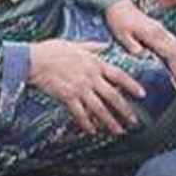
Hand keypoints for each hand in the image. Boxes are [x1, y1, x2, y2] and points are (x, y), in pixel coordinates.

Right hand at [29, 39, 145, 134]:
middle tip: (133, 121)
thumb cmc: (52, 50)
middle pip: (112, 96)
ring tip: (118, 131)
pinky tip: (93, 131)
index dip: (132, 85)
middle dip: (125, 110)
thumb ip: (92, 46)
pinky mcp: (67, 97)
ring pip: (99, 108)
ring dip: (110, 121)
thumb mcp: (75, 44)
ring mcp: (79, 88)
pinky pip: (80, 113)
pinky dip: (87, 123)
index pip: (119, 75)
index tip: (142, 94)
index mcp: (94, 63)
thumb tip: (104, 45)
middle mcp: (90, 77)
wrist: (33, 60)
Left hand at [105, 0, 175, 89]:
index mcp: (153, 33)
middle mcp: (160, 31)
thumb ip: (132, 45)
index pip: (170, 53)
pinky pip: (173, 43)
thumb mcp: (121, 34)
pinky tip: (175, 61)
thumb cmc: (118, 18)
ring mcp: (161, 29)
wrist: (118, 2)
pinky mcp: (159, 29)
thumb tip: (142, 56)